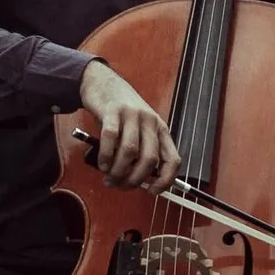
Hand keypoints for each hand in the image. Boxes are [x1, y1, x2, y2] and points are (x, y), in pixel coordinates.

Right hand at [77, 60, 180, 190]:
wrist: (103, 82)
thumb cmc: (121, 112)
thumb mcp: (138, 129)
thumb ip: (141, 151)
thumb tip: (137, 181)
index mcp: (160, 129)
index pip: (173, 159)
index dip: (166, 180)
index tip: (152, 191)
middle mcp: (150, 121)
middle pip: (149, 159)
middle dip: (134, 179)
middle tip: (120, 185)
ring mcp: (132, 115)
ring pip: (130, 151)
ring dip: (118, 170)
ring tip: (109, 177)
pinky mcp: (112, 111)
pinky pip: (110, 138)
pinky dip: (105, 156)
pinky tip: (102, 163)